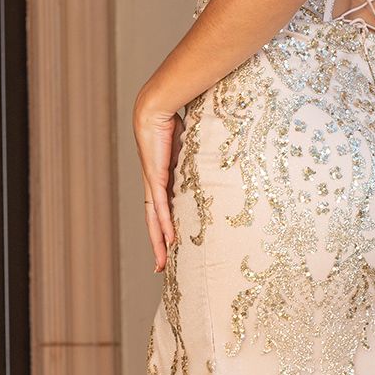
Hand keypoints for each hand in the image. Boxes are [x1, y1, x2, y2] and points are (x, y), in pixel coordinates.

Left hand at [133, 86, 182, 272]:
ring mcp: (153, 182)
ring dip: (157, 243)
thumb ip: (198, 155)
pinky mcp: (155, 177)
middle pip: (154, 222)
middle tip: (160, 267)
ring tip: (160, 264)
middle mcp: (154, 184)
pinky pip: (160, 207)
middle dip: (157, 245)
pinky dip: (163, 225)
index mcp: (161, 178)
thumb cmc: (171, 118)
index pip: (161, 209)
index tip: (170, 245)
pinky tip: (167, 241)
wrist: (155, 106)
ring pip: (154, 220)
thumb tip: (221, 153)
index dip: (164, 228)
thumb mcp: (189, 144)